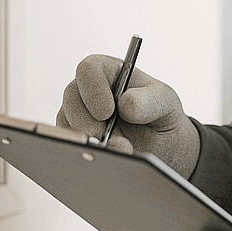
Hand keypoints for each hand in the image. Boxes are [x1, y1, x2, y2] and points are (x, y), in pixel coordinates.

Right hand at [56, 54, 199, 176]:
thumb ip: (149, 101)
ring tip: (118, 152)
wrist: (162, 148)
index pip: (89, 69)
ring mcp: (79, 116)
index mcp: (109, 72)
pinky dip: (85, 154)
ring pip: (66, 125)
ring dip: (88, 141)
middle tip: (105, 140)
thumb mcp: (165, 103)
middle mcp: (88, 92)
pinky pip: (69, 146)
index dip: (93, 89)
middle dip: (87, 122)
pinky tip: (105, 161)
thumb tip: (125, 104)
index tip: (107, 112)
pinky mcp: (77, 139)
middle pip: (71, 99)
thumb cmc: (161, 116)